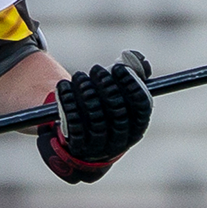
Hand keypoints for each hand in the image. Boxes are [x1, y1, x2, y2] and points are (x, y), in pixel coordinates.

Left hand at [38, 58, 152, 183]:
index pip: (141, 107)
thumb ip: (133, 76)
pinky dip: (68, 104)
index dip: (131, 85)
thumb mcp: (120, 95)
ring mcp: (100, 147)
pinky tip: (64, 88)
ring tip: (79, 77)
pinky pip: (74, 126)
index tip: (118, 68)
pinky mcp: (79, 147)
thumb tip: (140, 60)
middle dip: (106, 87)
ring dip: (86, 94)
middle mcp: (121, 141)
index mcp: (137, 128)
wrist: (84, 139)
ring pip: (95, 119)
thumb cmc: (105, 110)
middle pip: (118, 113)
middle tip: (96, 69)